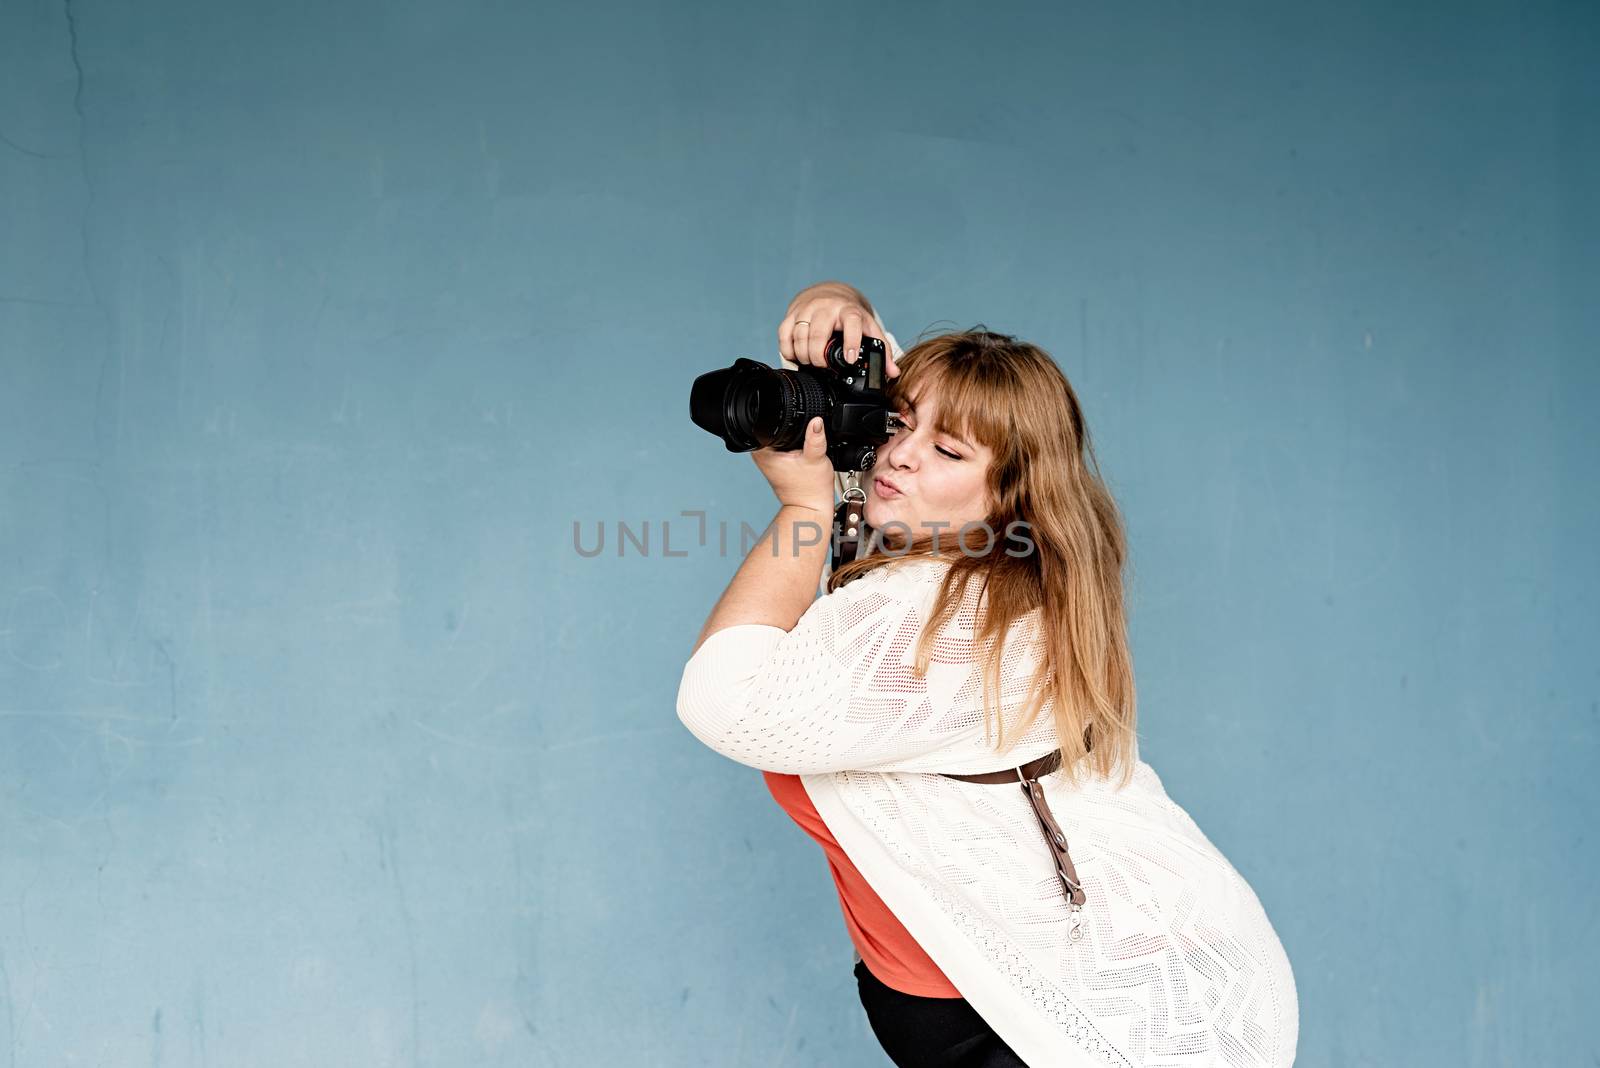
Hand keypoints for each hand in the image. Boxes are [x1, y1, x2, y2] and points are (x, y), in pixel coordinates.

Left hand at [750, 415, 834, 514]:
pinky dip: (792, 447)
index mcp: (764, 452)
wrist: (811, 507)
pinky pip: (782, 448)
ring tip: (802, 453)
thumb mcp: (815, 458)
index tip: (800, 429)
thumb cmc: (810, 489)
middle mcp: (761, 456)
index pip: (766, 423)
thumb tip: (816, 421)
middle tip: (802, 447)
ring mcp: (767, 461)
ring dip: (792, 439)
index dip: (786, 419)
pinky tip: (801, 454)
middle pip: (773, 428)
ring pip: (779, 438)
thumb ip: (815, 438)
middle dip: (790, 429)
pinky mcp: (775, 465)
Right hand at [778, 286, 900, 377]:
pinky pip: (784, 334)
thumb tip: (892, 373)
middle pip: (818, 334)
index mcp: (849, 311)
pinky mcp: (792, 313)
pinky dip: (788, 349)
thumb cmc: (849, 316)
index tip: (849, 359)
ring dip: (803, 355)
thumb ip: (881, 351)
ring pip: (799, 335)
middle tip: (822, 367)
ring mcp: (807, 309)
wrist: (829, 293)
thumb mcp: (868, 329)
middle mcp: (827, 307)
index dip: (850, 341)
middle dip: (818, 357)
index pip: (851, 322)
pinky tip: (796, 355)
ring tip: (810, 363)